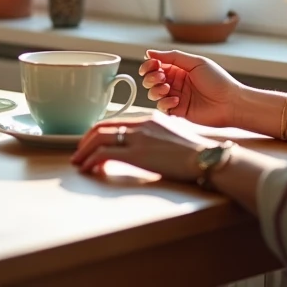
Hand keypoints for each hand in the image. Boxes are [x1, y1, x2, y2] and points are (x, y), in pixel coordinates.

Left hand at [70, 114, 211, 180]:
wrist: (207, 157)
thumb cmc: (196, 153)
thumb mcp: (175, 137)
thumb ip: (159, 137)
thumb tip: (152, 147)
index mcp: (149, 119)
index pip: (115, 121)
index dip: (98, 133)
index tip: (91, 143)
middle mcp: (140, 124)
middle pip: (102, 127)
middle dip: (86, 141)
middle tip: (79, 154)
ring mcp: (138, 137)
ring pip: (99, 138)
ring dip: (84, 152)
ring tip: (79, 163)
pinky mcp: (137, 153)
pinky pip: (104, 154)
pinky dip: (91, 160)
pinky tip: (88, 168)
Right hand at [140, 49, 244, 127]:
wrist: (231, 104)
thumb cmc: (218, 81)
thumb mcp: (196, 62)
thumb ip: (172, 57)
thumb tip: (149, 52)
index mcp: (179, 69)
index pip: (156, 65)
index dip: (149, 65)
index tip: (152, 64)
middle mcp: (175, 83)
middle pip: (151, 79)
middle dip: (150, 77)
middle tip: (161, 77)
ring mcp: (176, 97)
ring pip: (153, 93)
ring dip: (156, 89)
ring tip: (168, 88)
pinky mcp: (177, 112)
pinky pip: (162, 107)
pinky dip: (164, 103)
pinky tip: (176, 101)